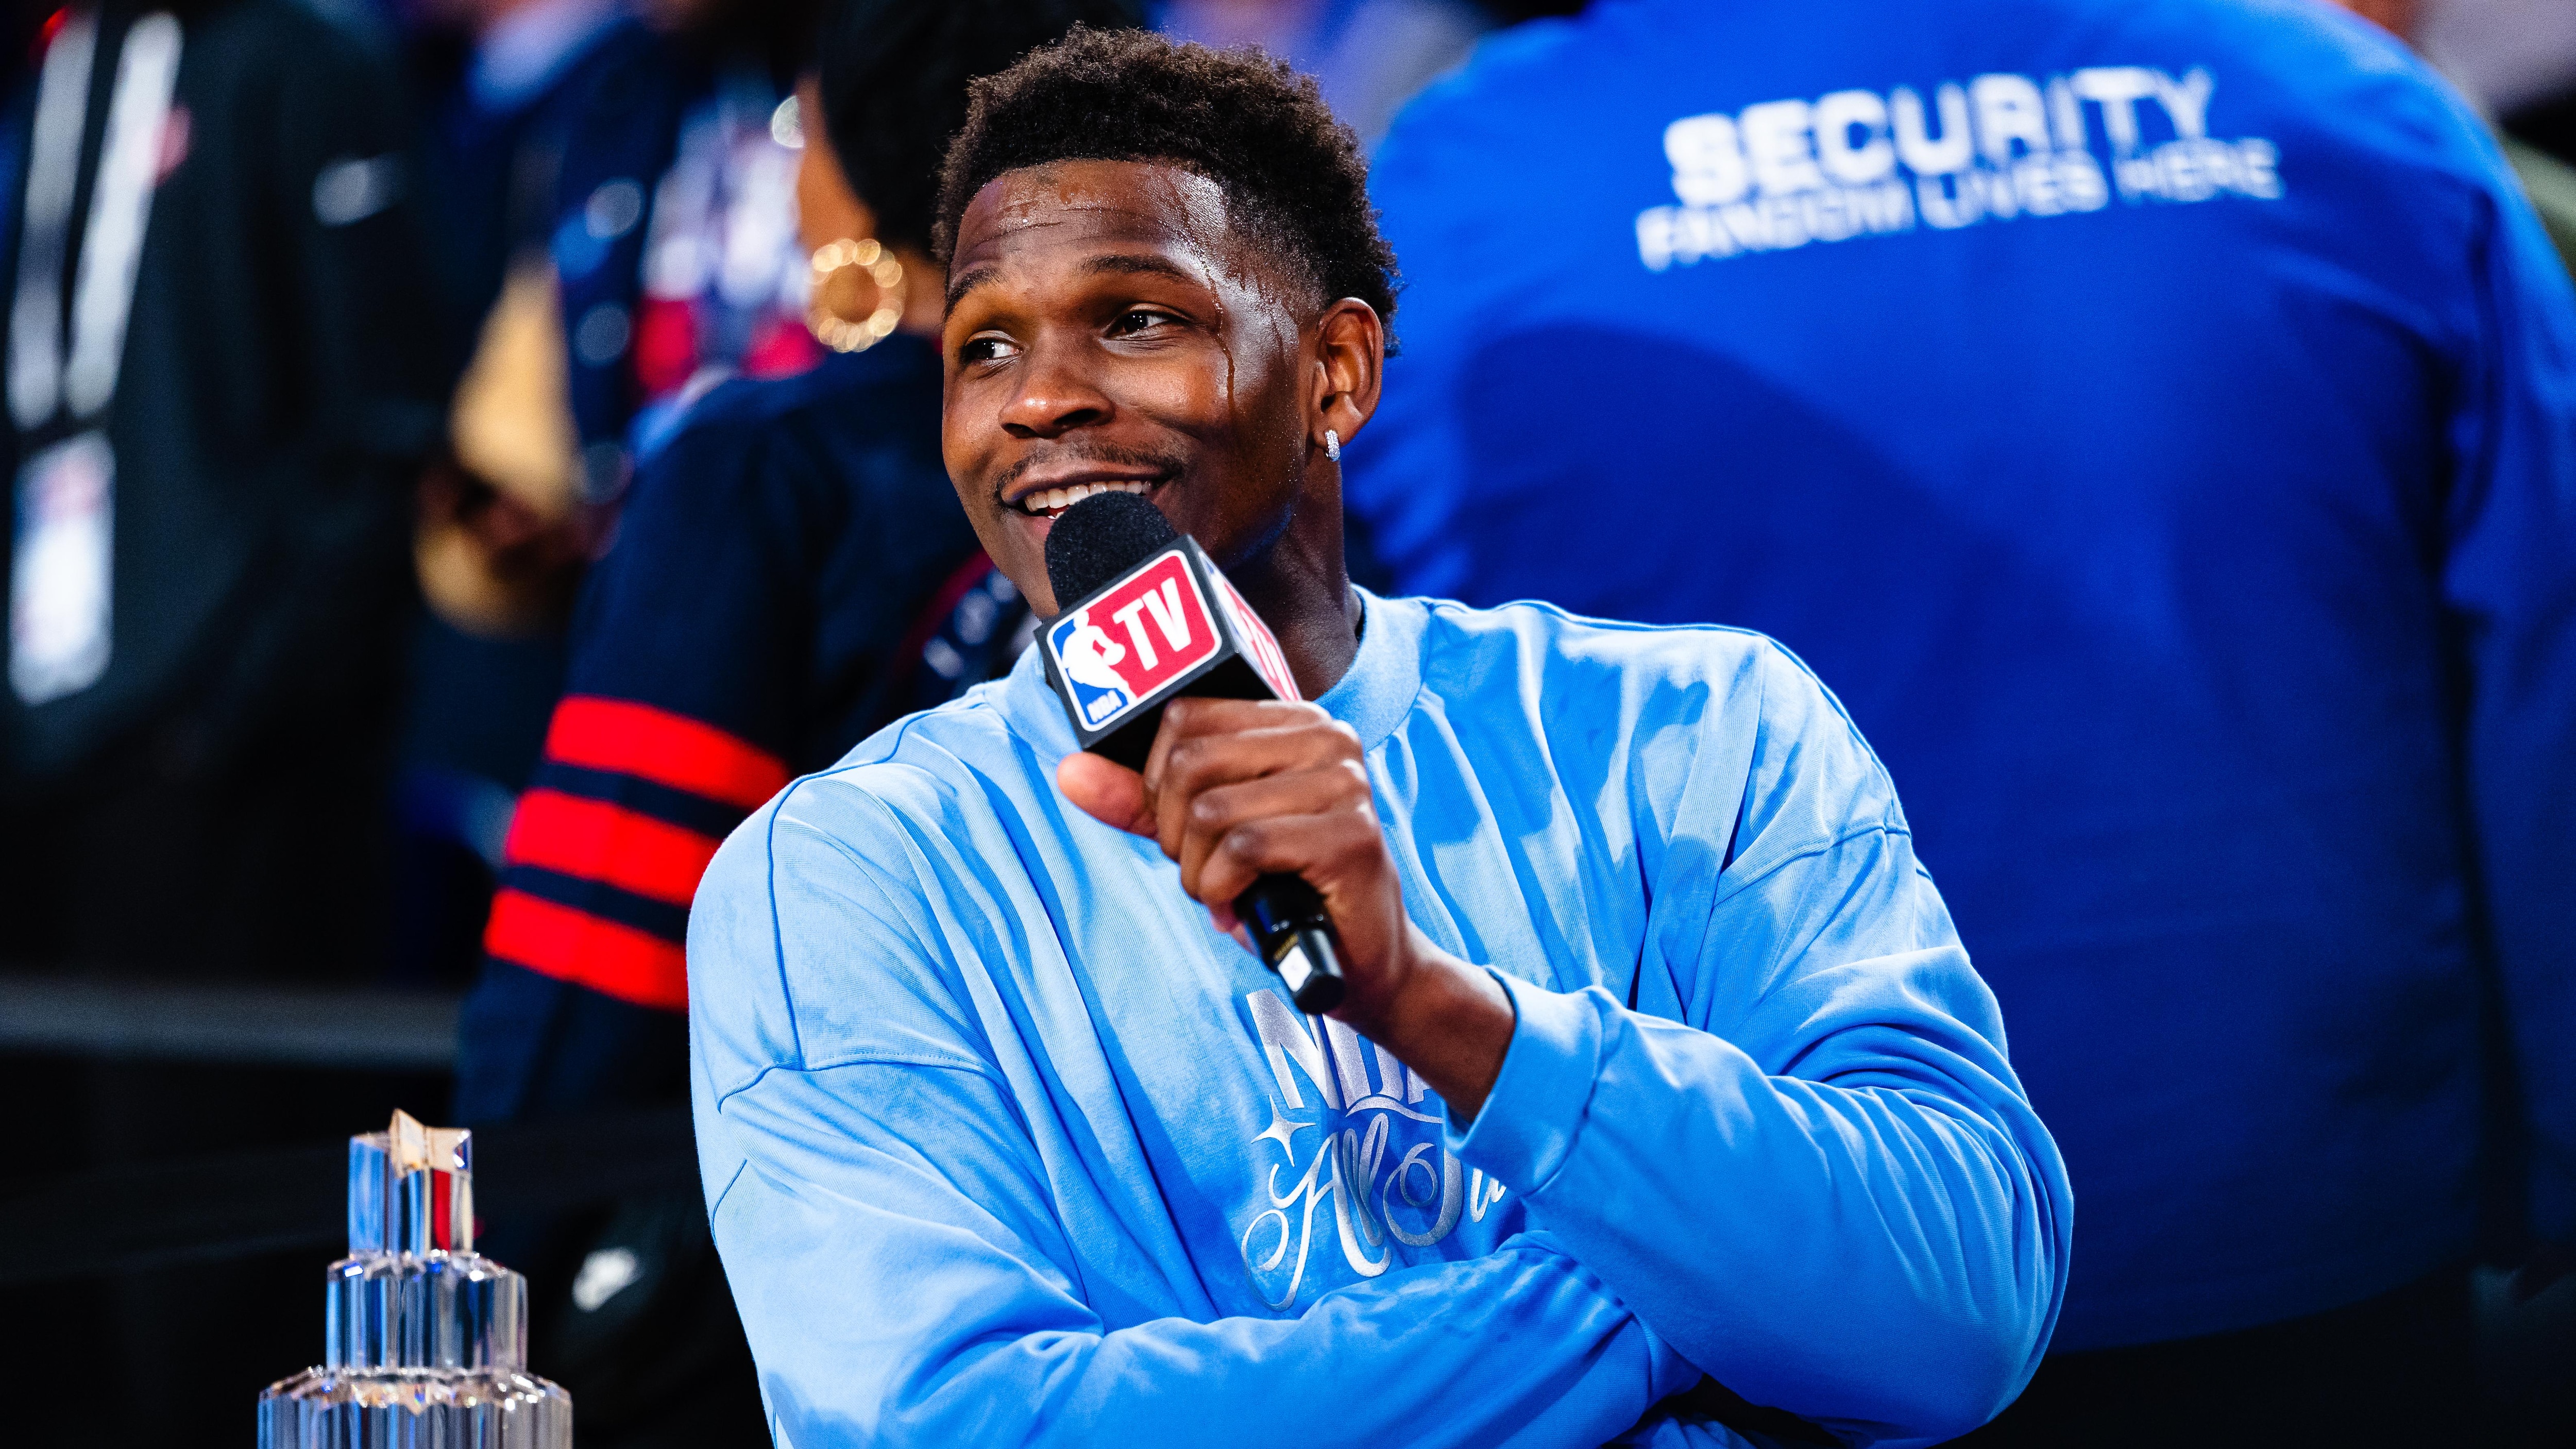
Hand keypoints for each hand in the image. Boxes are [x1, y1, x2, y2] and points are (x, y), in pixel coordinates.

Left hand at [1058, 697, 1514, 1115]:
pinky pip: (1243, 849)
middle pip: (1189, 762)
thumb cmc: (1281, 891)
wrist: (1358, 963)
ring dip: (1199, 872)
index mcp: (1294, 720)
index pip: (1183, 717)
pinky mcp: (1352, 835)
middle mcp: (1328, 736)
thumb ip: (1140, 802)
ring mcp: (1345, 782)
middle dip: (1175, 834)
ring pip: (1211, 810)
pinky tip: (1243, 907)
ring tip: (1229, 893)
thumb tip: (1070, 771)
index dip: (1158, 784)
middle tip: (1208, 871)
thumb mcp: (1202, 838)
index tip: (1184, 830)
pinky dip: (1222, 890)